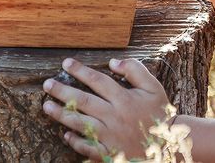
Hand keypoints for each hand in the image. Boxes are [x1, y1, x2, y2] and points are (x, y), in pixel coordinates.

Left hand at [42, 57, 170, 160]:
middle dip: (62, 91)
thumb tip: (113, 62)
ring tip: (46, 107)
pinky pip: (88, 147)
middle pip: (83, 101)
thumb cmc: (160, 114)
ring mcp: (110, 136)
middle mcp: (114, 116)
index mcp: (124, 99)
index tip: (66, 63)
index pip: (97, 80)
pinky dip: (75, 141)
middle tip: (47, 84)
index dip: (80, 70)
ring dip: (61, 115)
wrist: (168, 146)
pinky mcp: (109, 153)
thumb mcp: (153, 87)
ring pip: (80, 124)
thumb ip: (135, 70)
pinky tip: (65, 135)